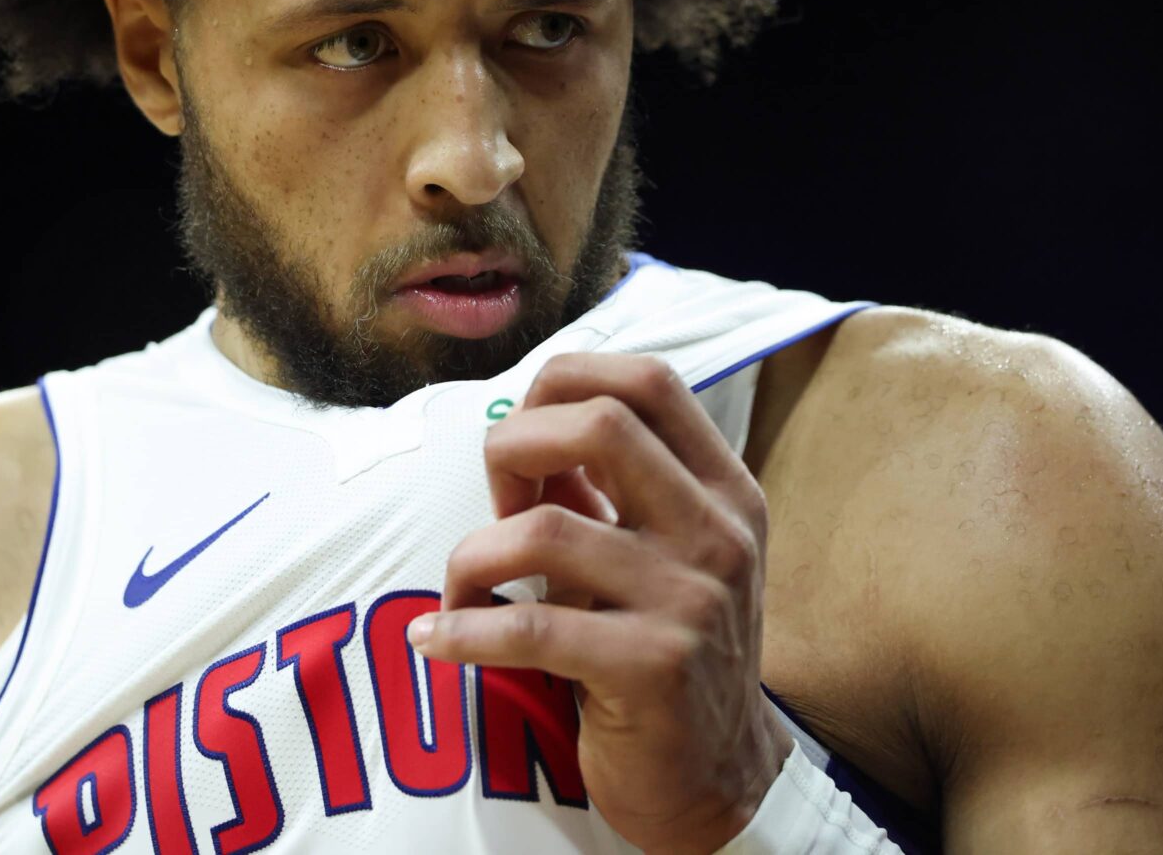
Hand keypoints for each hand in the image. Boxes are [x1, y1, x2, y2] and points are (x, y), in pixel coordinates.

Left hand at [411, 353, 792, 853]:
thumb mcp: (654, 556)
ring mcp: (691, 600)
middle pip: (600, 426)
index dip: (565, 383)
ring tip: (461, 591)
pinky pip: (527, 625)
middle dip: (512, 447)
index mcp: (725, 490)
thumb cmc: (665, 651)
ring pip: (542, 529)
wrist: (716, 780)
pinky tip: (437, 639)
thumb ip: (599, 490)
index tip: (521, 434)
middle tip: (493, 505)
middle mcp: (718, 533)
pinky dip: (462, 629)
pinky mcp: (653, 668)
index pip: (649, 381)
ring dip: (471, 557)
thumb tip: (517, 430)